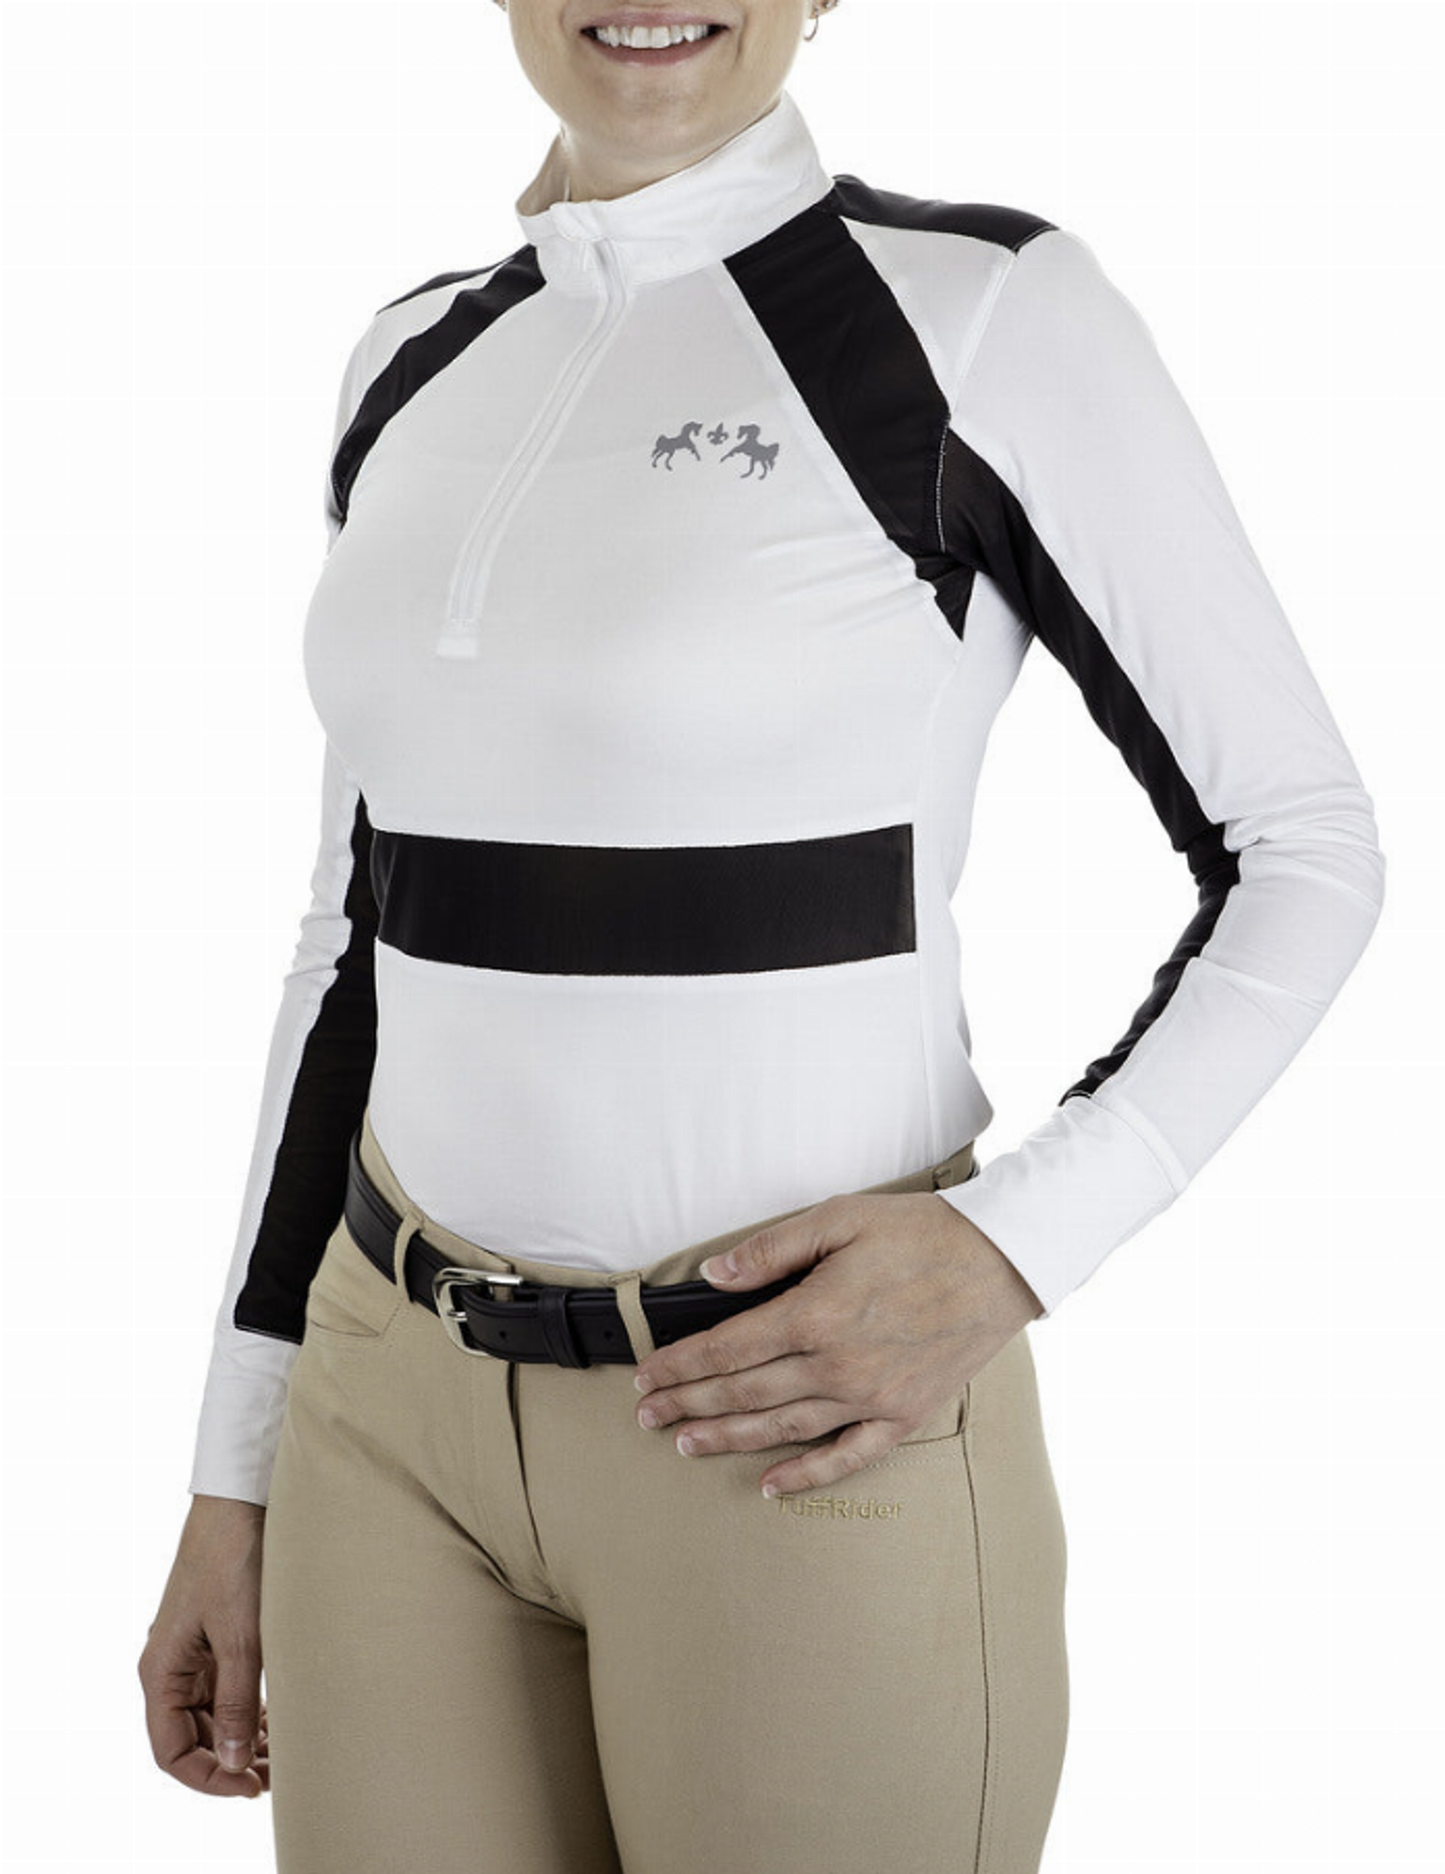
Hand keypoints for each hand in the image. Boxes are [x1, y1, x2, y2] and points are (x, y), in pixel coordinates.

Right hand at [138, 1495, 269, 1797]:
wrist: (241, 1498)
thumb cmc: (232, 1559)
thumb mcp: (239, 1637)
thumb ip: (238, 1701)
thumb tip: (235, 1763)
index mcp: (161, 1672)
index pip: (172, 1752)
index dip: (208, 1779)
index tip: (251, 1787)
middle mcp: (172, 1667)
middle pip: (193, 1738)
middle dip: (231, 1762)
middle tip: (277, 1775)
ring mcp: (195, 1652)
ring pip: (214, 1716)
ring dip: (243, 1739)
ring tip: (283, 1753)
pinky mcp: (218, 1635)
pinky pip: (228, 1689)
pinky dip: (251, 1710)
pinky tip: (279, 1719)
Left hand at [632, 1189, 1042, 1496]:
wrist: (1002, 1262)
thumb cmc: (921, 1232)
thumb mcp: (839, 1219)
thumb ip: (772, 1249)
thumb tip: (715, 1274)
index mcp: (816, 1313)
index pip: (727, 1348)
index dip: (681, 1365)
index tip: (647, 1375)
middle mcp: (837, 1365)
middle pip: (743, 1392)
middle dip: (688, 1404)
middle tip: (647, 1416)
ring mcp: (871, 1397)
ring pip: (782, 1428)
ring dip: (727, 1438)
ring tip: (687, 1443)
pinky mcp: (902, 1416)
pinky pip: (845, 1457)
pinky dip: (804, 1475)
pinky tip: (770, 1485)